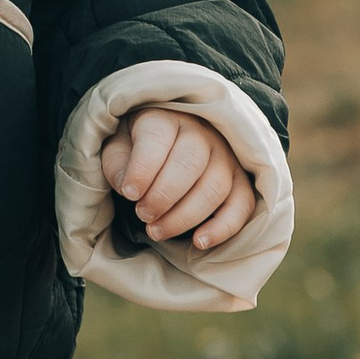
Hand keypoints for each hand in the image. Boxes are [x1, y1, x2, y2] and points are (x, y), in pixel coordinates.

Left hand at [101, 105, 252, 253]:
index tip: (129, 193)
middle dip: (163, 196)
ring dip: (185, 216)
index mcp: (166, 116)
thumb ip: (117, 162)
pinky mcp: (240, 179)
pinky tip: (199, 242)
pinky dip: (224, 227)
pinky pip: (242, 204)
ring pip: (214, 187)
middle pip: (190, 164)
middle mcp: (201, 132)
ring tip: (156, 231)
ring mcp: (225, 155)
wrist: (167, 140)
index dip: (143, 169)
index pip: (157, 137)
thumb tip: (128, 188)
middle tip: (143, 215)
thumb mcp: (117, 144)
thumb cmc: (138, 144)